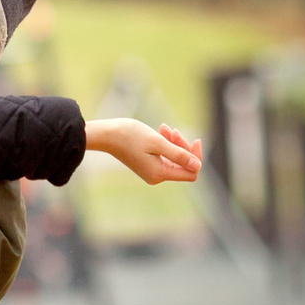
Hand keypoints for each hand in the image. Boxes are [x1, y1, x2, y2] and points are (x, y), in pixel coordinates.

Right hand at [87, 118, 202, 185]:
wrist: (107, 135)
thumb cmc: (130, 136)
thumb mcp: (157, 142)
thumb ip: (179, 155)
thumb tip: (197, 166)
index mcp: (160, 174)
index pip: (191, 172)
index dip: (196, 157)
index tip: (195, 140)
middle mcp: (157, 176)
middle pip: (183, 165)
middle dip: (182, 146)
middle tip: (172, 130)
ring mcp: (152, 171)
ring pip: (175, 158)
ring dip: (174, 142)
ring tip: (164, 128)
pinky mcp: (148, 165)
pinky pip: (165, 156)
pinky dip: (166, 143)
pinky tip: (161, 130)